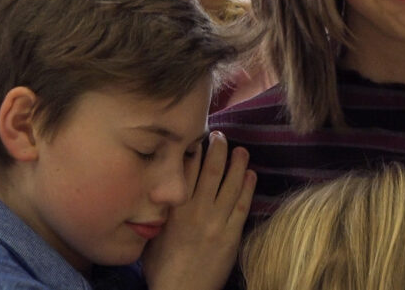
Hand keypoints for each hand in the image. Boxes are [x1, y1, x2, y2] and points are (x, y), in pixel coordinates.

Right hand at [142, 131, 255, 289]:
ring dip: (237, 164)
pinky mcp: (231, 236)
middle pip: (211, 171)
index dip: (194, 149)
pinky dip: (248, 188)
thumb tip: (163, 191)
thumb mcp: (153, 234)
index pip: (186, 170)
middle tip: (221, 135)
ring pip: (230, 185)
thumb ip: (161, 211)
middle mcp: (196, 211)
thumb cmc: (162, 268)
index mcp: (174, 209)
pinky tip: (251, 174)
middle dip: (218, 149)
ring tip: (241, 150)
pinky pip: (242, 206)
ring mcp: (216, 223)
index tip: (199, 135)